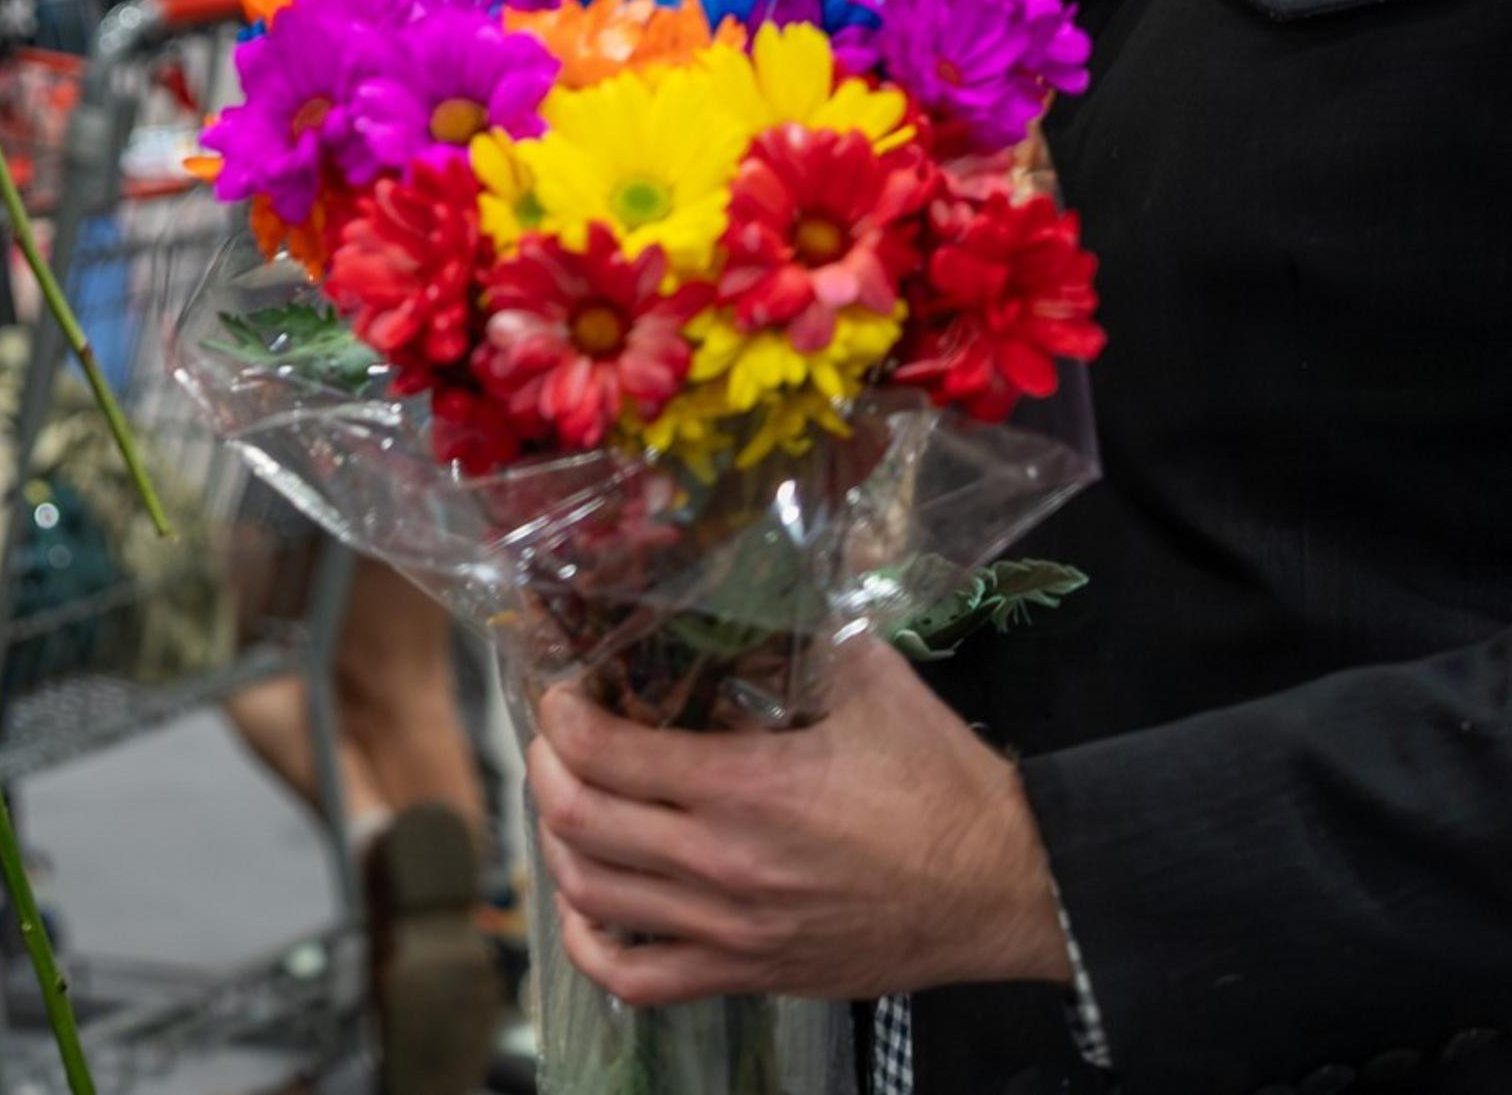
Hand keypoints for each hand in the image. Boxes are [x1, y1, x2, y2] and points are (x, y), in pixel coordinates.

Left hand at [526, 632, 1068, 1004]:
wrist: (1011, 889)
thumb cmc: (946, 785)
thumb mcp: (873, 682)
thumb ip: (800, 630)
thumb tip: (752, 576)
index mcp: (748, 786)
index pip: (600, 750)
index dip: (558, 714)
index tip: (562, 691)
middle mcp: (723, 863)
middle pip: (575, 819)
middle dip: (545, 767)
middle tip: (558, 739)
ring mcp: (731, 930)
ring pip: (590, 895)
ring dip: (558, 842)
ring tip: (571, 803)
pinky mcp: (750, 973)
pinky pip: (637, 980)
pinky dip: (591, 942)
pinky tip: (590, 905)